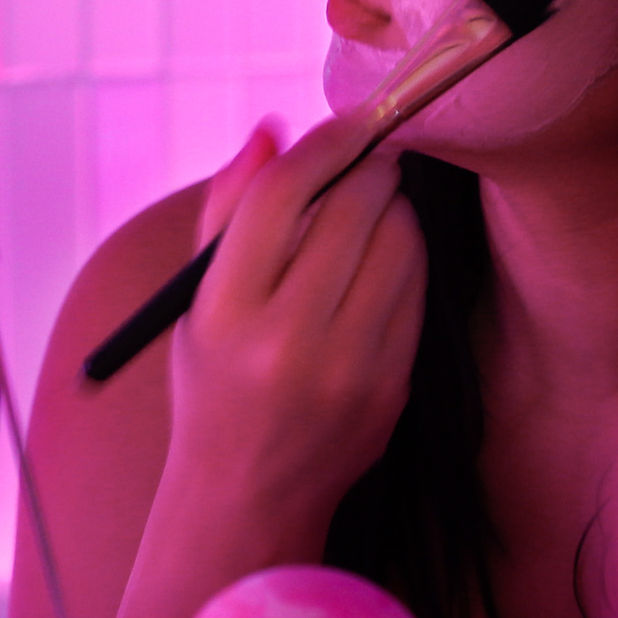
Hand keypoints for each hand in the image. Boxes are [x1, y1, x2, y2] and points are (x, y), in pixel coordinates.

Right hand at [164, 116, 427, 531]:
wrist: (249, 494)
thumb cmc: (216, 381)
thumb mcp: (199, 301)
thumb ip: (228, 211)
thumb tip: (274, 129)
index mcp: (225, 310)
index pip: (281, 194)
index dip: (323, 144)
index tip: (346, 123)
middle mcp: (285, 339)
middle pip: (351, 207)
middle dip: (368, 168)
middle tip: (370, 157)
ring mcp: (347, 366)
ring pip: (399, 241)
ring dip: (395, 208)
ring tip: (375, 208)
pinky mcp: (391, 386)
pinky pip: (418, 289)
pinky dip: (408, 257)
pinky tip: (387, 258)